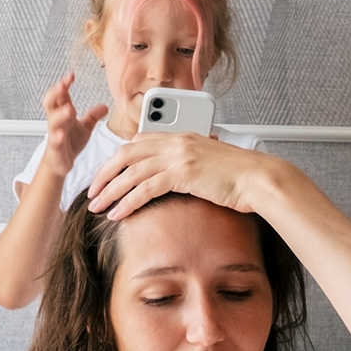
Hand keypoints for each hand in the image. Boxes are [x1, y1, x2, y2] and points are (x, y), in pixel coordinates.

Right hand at [40, 73, 108, 175]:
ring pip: (52, 122)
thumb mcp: (84, 128)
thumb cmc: (69, 143)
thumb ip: (93, 116)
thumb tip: (105, 106)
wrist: (60, 163)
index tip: (71, 75)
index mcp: (63, 114)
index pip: (61, 95)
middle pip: (51, 104)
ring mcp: (55, 135)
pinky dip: (57, 138)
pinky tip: (60, 134)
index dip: (64, 85)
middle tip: (62, 85)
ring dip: (59, 115)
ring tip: (68, 109)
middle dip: (55, 93)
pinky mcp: (56, 150)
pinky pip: (55, 143)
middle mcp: (57, 123)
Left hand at [85, 130, 283, 218]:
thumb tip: (177, 177)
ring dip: (110, 191)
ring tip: (97, 207)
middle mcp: (176, 142)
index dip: (117, 159)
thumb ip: (189, 164)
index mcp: (181, 136)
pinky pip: (146, 188)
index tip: (106, 175)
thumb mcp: (209, 163)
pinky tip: (117, 214)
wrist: (258, 178)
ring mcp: (179, 156)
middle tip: (92, 191)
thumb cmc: (239, 176)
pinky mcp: (183, 173)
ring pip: (131, 172)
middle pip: (127, 154)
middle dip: (105, 173)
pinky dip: (128, 202)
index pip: (138, 142)